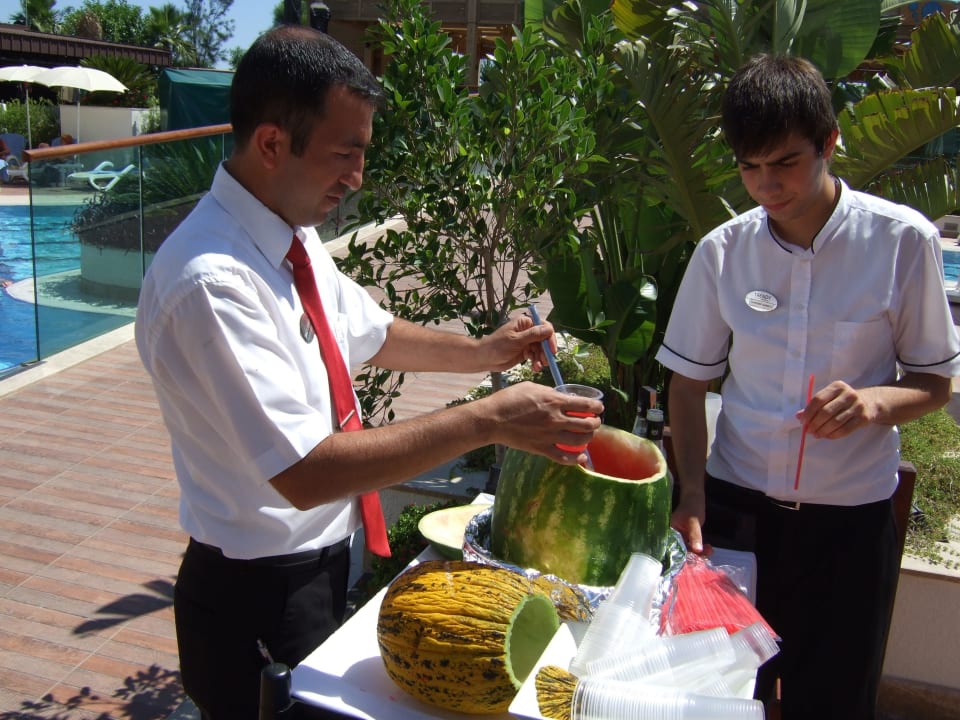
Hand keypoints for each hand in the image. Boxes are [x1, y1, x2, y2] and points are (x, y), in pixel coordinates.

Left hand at [480, 313, 557, 372]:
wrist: (485, 358)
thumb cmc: (497, 346)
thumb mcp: (516, 340)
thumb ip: (533, 335)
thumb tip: (549, 329)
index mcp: (525, 323)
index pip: (544, 327)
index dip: (550, 338)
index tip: (552, 350)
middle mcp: (527, 331)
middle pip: (544, 339)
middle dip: (546, 351)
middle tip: (545, 362)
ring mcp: (527, 342)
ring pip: (541, 349)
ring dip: (541, 358)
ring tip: (537, 367)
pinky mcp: (525, 352)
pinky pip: (536, 356)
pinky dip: (537, 362)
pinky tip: (534, 368)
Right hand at [484, 381, 601, 463]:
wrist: (493, 419)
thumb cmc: (509, 399)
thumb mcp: (532, 387)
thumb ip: (549, 392)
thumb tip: (561, 397)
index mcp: (554, 401)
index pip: (585, 404)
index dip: (597, 406)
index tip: (599, 408)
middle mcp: (556, 419)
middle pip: (587, 424)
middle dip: (596, 423)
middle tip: (594, 422)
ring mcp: (550, 436)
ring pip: (580, 440)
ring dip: (589, 438)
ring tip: (588, 435)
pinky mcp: (542, 449)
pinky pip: (564, 457)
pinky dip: (576, 459)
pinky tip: (581, 457)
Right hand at [670, 494, 709, 554]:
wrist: (695, 499)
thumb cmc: (691, 508)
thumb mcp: (693, 522)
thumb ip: (695, 536)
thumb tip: (698, 550)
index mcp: (669, 532)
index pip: (673, 548)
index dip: (682, 556)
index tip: (692, 561)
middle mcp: (673, 536)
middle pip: (681, 551)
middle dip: (693, 556)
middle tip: (704, 557)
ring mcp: (680, 537)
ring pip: (688, 550)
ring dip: (699, 553)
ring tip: (709, 551)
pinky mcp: (687, 537)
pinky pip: (693, 546)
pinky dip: (700, 549)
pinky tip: (709, 549)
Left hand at [796, 380, 872, 439]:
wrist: (870, 402)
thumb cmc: (843, 401)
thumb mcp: (830, 398)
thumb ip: (814, 406)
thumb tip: (798, 416)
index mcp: (837, 387)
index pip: (818, 399)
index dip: (808, 412)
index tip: (802, 421)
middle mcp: (849, 394)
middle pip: (826, 412)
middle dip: (814, 423)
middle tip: (809, 431)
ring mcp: (858, 406)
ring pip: (835, 422)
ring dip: (823, 431)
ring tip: (816, 434)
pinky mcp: (864, 418)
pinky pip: (845, 430)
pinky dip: (833, 435)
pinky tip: (827, 436)